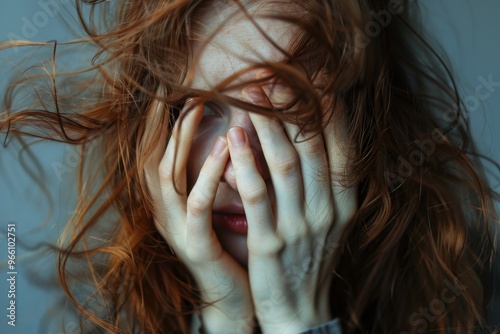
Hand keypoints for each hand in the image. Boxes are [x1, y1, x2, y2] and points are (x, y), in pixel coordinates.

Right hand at [144, 99, 254, 333]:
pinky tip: (223, 151)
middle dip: (162, 119)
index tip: (174, 84)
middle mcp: (165, 211)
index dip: (160, 118)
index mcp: (171, 200)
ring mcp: (175, 228)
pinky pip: (196, 204)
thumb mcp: (221, 204)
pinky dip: (206, 175)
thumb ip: (219, 171)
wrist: (237, 297)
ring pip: (169, 175)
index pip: (158, 150)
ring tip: (197, 106)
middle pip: (153, 155)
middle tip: (178, 85)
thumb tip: (234, 130)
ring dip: (182, 139)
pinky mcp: (194, 244)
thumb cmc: (233, 244)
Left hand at [228, 76, 356, 332]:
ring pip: (284, 164)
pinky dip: (247, 163)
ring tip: (252, 93)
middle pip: (311, 148)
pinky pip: (258, 195)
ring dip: (268, 125)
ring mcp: (299, 225)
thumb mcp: (331, 220)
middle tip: (274, 73)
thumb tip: (324, 137)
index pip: (342, 147)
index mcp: (344, 202)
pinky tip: (235, 137)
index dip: (329, 111)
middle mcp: (326, 209)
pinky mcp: (269, 240)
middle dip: (293, 108)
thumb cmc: (311, 259)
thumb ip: (329, 182)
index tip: (314, 79)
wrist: (299, 309)